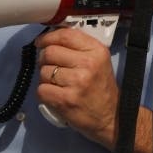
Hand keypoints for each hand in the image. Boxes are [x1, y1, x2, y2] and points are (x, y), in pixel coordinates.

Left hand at [35, 27, 118, 146]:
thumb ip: (79, 47)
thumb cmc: (101, 87)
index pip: (65, 35)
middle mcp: (88, 63)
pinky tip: (55, 94)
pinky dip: (44, 92)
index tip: (41, 42)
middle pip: (50, 52)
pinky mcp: (66, 100)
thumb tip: (51, 39)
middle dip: (44, 58)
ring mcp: (77, 82)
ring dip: (45, 77)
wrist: (111, 117)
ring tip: (57, 83)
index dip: (48, 37)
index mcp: (96, 50)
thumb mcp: (99, 60)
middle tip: (50, 65)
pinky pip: (41, 89)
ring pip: (44, 71)